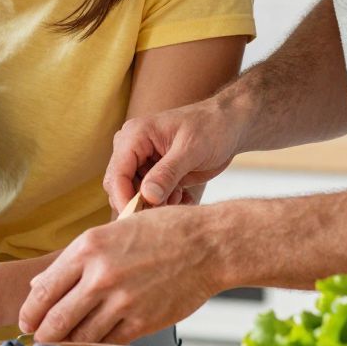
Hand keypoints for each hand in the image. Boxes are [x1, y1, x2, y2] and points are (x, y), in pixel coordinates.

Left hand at [18, 208, 217, 343]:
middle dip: (42, 334)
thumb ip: (74, 259)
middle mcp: (100, 276)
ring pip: (80, 335)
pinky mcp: (142, 321)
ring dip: (67, 344)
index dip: (29, 311)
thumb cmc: (162, 232)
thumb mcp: (111, 231)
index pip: (43, 289)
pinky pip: (109, 341)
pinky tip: (91, 345)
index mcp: (88, 248)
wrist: (208, 245)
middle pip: (55, 319)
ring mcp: (121, 301)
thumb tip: (39, 282)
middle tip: (37, 341)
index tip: (25, 321)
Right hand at [104, 97, 242, 214]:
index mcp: (135, 135)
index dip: (123, 198)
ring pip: (136, 195)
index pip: (117, 173)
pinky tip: (184, 196)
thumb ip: (167, 173)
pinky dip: (166, 202)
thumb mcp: (191, 150)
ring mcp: (142, 161)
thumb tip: (147, 196)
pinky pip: (150, 196)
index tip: (137, 219)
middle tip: (169, 206)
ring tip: (181, 195)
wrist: (229, 125)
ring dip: (157, 203)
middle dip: (142, 203)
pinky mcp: (154, 173)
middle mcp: (132, 148)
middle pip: (122, 187)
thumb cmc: (211, 128)